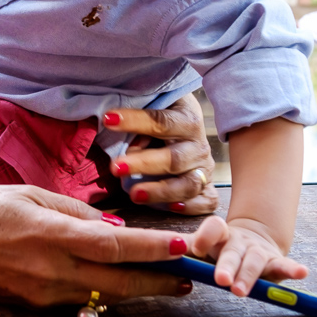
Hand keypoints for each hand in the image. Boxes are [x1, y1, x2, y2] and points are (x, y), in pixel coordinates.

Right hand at [0, 185, 194, 306]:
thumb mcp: (25, 193)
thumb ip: (70, 209)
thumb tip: (109, 224)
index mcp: (50, 232)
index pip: (113, 244)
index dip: (152, 248)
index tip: (182, 246)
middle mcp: (52, 267)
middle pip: (119, 282)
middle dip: (159, 281)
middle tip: (190, 277)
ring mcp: (45, 291)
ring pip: (104, 296)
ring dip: (138, 290)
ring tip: (166, 283)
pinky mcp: (36, 305)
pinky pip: (80, 300)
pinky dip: (103, 293)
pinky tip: (118, 285)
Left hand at [104, 94, 218, 214]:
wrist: (185, 130)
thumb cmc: (159, 120)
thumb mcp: (150, 108)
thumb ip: (136, 120)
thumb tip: (109, 124)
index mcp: (186, 118)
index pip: (161, 121)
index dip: (135, 120)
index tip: (108, 120)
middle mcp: (198, 145)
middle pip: (174, 159)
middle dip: (144, 164)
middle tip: (115, 167)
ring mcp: (204, 169)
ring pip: (188, 184)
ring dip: (161, 191)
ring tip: (134, 195)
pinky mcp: (207, 188)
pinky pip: (207, 201)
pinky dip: (192, 207)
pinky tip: (172, 207)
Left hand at [191, 215, 308, 295]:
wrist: (255, 236)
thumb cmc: (224, 246)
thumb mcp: (207, 244)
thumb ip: (189, 246)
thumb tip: (165, 249)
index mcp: (221, 234)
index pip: (214, 228)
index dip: (205, 236)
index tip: (196, 249)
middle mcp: (240, 241)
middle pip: (233, 251)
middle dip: (227, 265)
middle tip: (221, 280)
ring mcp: (259, 250)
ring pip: (254, 261)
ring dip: (248, 275)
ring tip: (241, 291)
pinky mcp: (276, 262)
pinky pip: (284, 265)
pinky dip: (293, 270)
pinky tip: (301, 273)